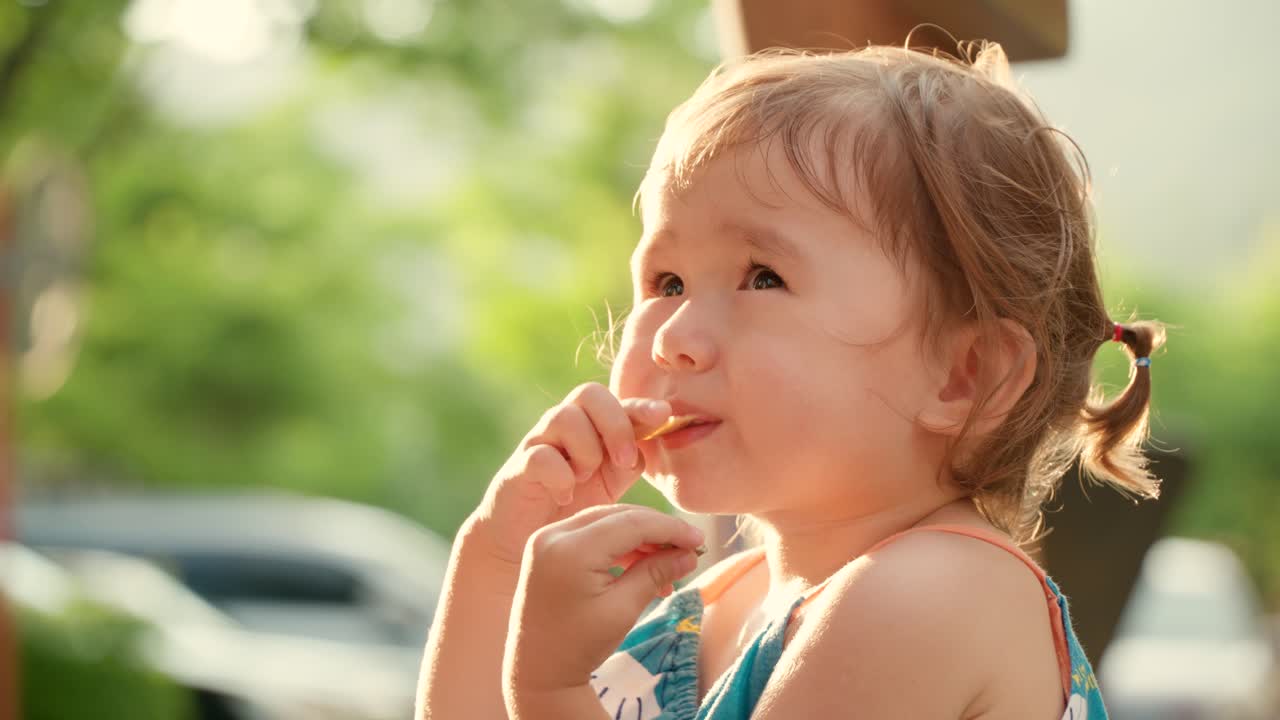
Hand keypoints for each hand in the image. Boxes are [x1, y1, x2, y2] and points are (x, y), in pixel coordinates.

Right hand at [467, 383, 671, 567]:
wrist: (525, 539)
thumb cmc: (573, 508)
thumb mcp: (610, 483)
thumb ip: (631, 461)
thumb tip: (653, 444)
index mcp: (593, 429)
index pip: (619, 401)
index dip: (642, 405)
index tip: (664, 416)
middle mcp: (565, 428)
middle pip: (589, 393)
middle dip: (614, 423)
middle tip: (624, 460)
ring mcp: (540, 444)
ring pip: (563, 416)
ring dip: (585, 448)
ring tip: (587, 479)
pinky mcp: (517, 468)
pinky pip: (539, 455)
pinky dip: (559, 476)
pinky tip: (567, 496)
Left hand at [502, 505, 704, 705]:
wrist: (536, 670)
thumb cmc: (579, 645)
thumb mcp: (623, 609)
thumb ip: (655, 574)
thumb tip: (690, 555)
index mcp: (570, 551)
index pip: (630, 523)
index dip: (669, 528)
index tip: (699, 541)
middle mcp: (553, 535)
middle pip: (617, 516)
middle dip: (656, 530)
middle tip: (688, 550)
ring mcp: (546, 538)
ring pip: (605, 521)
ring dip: (639, 537)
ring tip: (668, 564)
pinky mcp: (546, 546)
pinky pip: (590, 532)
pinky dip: (618, 544)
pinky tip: (642, 564)